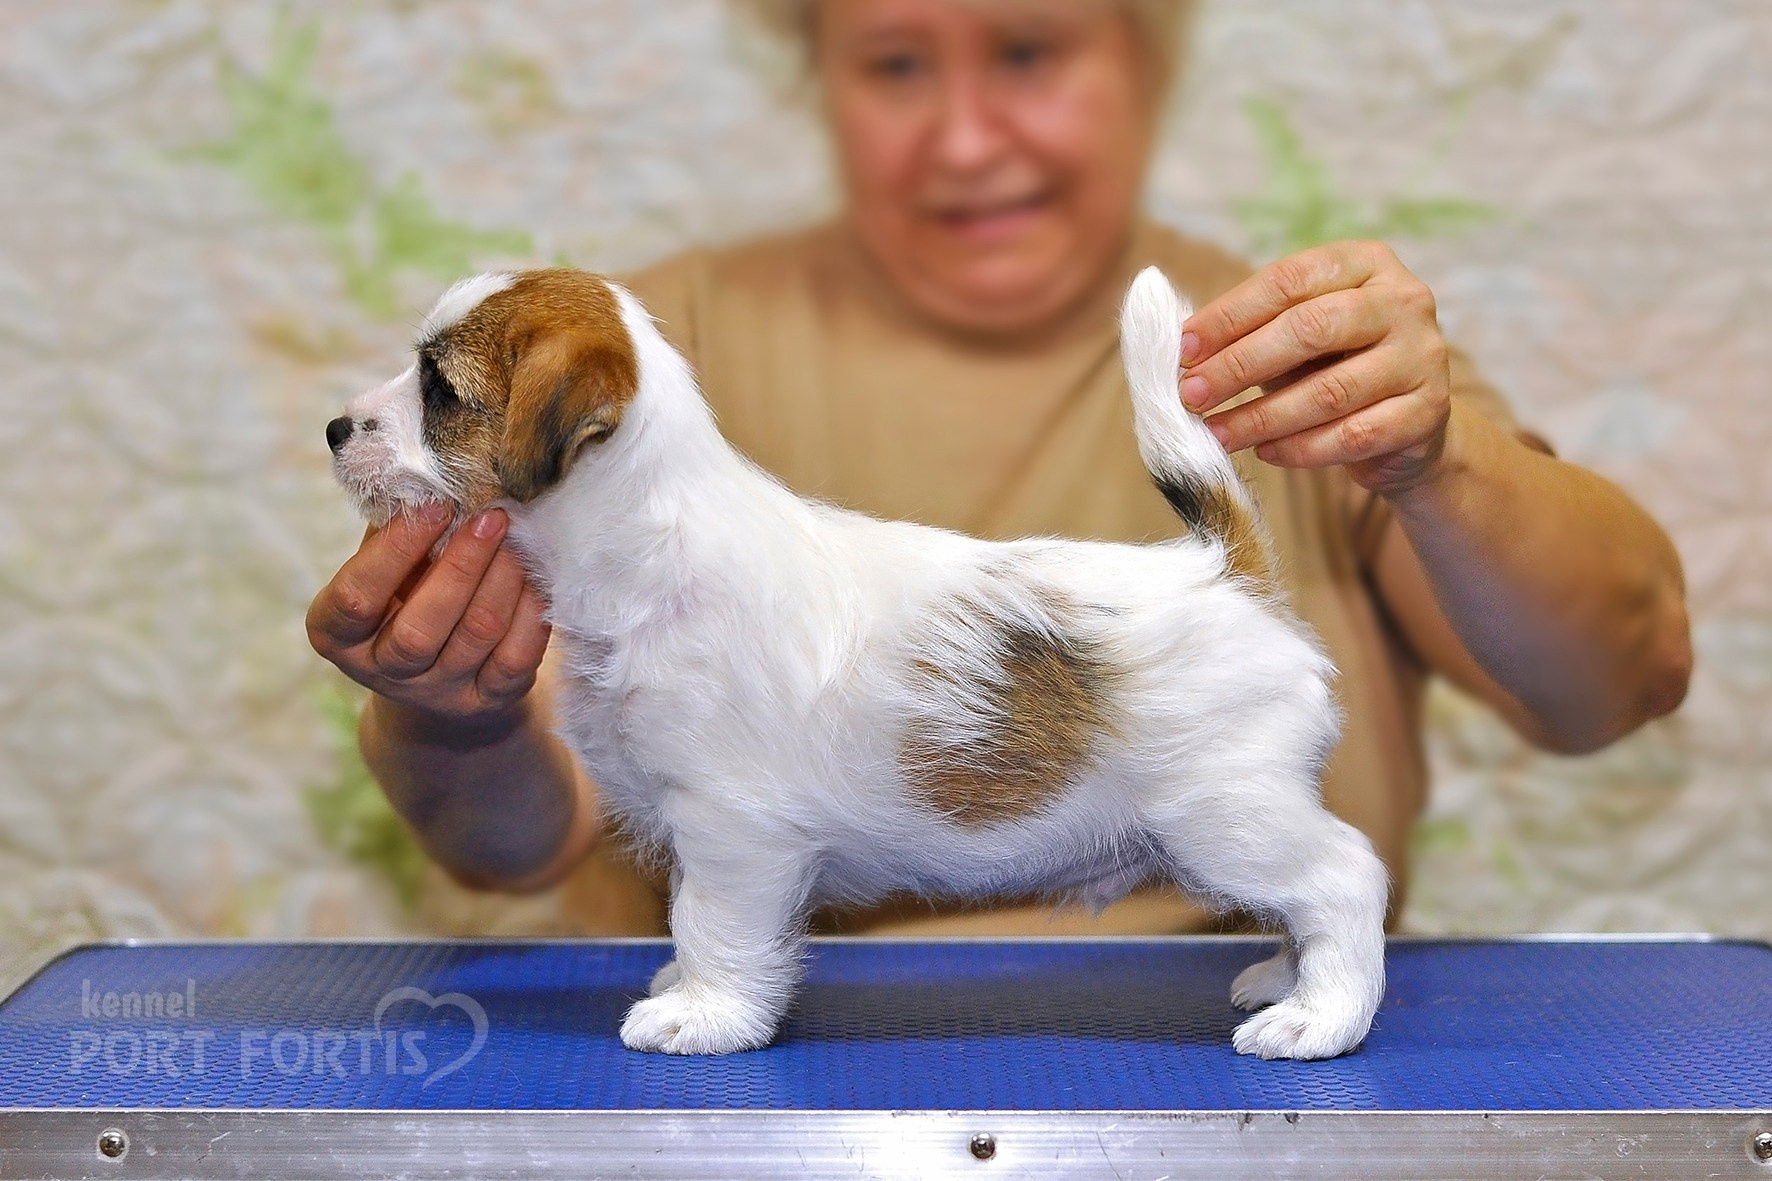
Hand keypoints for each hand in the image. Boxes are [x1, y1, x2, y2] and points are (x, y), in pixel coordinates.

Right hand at [305, 504, 551, 729]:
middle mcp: (383, 670)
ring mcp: (438, 692)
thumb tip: (422, 473)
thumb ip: (394, 528)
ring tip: (519, 537)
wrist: (438, 672)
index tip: (436, 505)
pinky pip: (516, 658)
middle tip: (492, 517)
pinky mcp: (488, 700)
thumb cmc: (405, 594)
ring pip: (476, 636)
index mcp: (339, 633)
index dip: (395, 550)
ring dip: (503, 579)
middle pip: (419, 630)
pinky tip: (537, 575)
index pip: (356, 597)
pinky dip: (532, 611)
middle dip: (461, 566)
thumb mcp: (384, 567)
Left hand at [1179, 240, 1452, 496]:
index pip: (1288, 280)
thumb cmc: (1336, 365)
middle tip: (1192, 395)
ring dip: (1262, 417)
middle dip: (1240, 365)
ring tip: (1218, 433)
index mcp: (1365, 262)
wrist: (1408, 423)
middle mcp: (1403, 299)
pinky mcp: (1429, 412)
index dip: (1229, 315)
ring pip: (1330, 390)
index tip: (1183, 350)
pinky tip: (1266, 453)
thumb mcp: (1298, 336)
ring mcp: (1423, 355)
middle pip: (1310, 328)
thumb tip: (1185, 352)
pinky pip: (1354, 435)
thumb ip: (1252, 332)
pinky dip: (1301, 449)